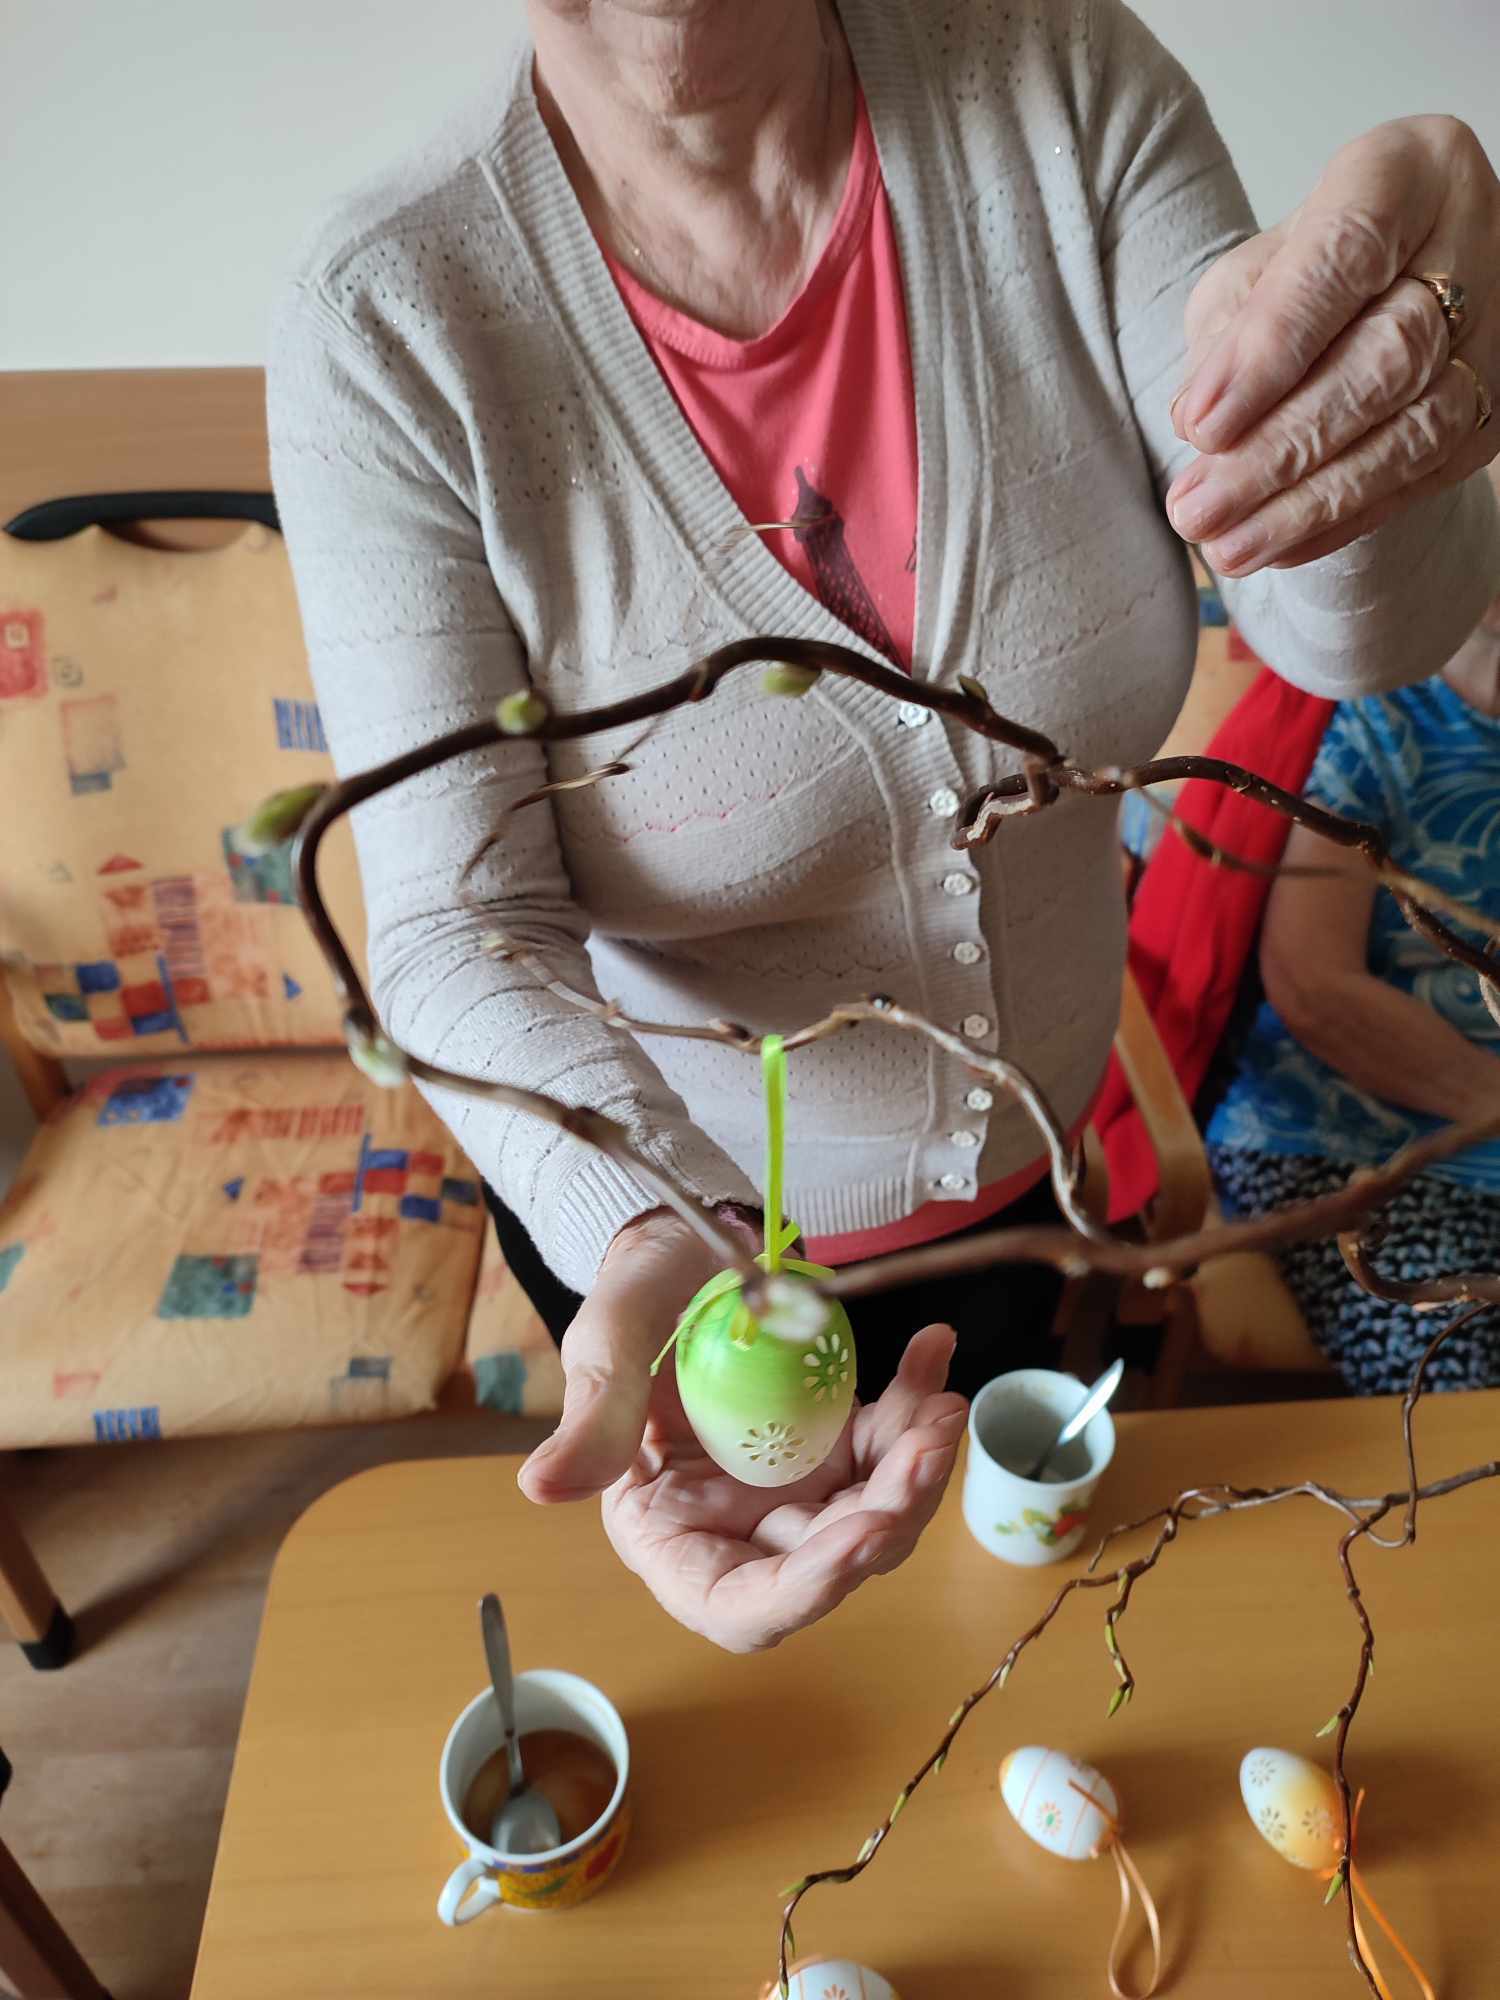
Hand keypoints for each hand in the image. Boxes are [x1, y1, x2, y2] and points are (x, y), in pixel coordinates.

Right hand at [518, 1211, 966, 1650]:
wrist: (685, 1244)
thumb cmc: (633, 1295)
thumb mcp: (606, 1347)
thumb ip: (590, 1418)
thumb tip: (537, 1490)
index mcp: (670, 1530)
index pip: (739, 1606)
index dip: (805, 1590)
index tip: (860, 1537)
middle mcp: (740, 1526)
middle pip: (828, 1561)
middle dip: (889, 1513)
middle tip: (926, 1444)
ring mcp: (796, 1488)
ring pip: (876, 1512)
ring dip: (918, 1468)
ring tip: (940, 1403)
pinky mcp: (838, 1445)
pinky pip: (892, 1446)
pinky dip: (918, 1406)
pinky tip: (931, 1351)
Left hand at [1165, 117, 1498, 575]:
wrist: (1378, 295)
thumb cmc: (1303, 277)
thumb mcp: (1249, 277)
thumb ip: (1229, 336)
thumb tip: (1204, 425)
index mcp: (1406, 174)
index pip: (1347, 253)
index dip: (1272, 346)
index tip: (1200, 425)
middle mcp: (1474, 239)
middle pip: (1388, 355)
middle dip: (1281, 447)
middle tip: (1196, 508)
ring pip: (1418, 427)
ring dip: (1311, 503)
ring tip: (1226, 547)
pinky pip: (1427, 474)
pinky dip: (1345, 520)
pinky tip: (1278, 549)